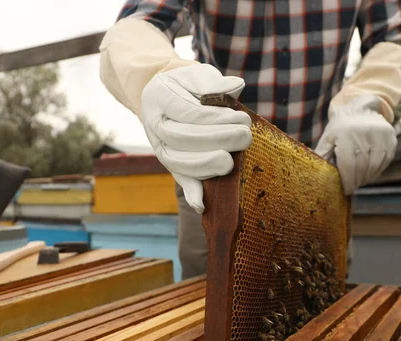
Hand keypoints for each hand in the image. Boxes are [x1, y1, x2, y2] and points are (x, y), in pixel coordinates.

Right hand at [140, 64, 252, 213]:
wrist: (166, 96)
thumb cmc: (189, 85)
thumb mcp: (199, 75)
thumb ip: (215, 82)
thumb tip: (235, 87)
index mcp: (160, 97)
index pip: (188, 113)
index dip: (216, 119)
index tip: (242, 119)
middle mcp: (154, 125)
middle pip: (183, 139)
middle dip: (218, 140)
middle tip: (245, 137)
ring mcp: (161, 148)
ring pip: (178, 163)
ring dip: (207, 165)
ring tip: (231, 162)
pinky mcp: (171, 165)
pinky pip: (179, 180)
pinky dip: (191, 194)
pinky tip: (202, 205)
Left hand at [315, 95, 396, 194]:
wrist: (360, 109)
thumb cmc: (340, 129)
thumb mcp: (328, 139)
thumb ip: (322, 156)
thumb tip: (315, 176)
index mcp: (346, 133)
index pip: (348, 164)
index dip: (347, 181)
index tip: (346, 190)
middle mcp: (364, 132)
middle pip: (362, 167)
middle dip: (356, 181)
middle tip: (352, 187)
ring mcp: (380, 134)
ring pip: (374, 165)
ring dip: (367, 178)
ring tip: (360, 181)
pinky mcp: (391, 137)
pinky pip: (385, 160)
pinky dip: (378, 171)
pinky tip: (370, 173)